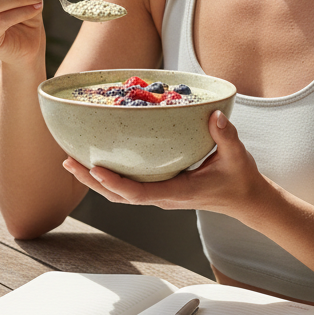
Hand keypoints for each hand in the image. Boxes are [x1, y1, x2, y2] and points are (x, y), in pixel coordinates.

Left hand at [62, 110, 265, 216]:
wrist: (245, 199)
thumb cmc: (240, 179)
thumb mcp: (237, 156)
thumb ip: (227, 136)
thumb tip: (216, 115)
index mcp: (178, 192)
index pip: (139, 194)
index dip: (115, 183)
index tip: (95, 170)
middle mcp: (163, 197)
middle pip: (118, 196)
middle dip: (92, 181)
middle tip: (68, 161)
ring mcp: (159, 195)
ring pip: (119, 194)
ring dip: (94, 180)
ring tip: (71, 162)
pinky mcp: (159, 189)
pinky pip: (128, 187)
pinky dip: (108, 178)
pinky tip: (95, 162)